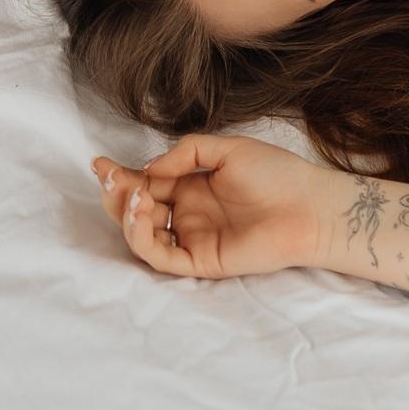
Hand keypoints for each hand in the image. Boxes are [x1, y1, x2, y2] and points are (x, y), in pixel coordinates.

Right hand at [90, 134, 326, 278]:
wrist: (309, 206)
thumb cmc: (277, 174)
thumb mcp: (228, 149)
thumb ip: (187, 153)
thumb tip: (150, 167)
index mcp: (194, 186)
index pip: (149, 182)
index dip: (122, 175)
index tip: (99, 164)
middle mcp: (189, 213)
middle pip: (138, 209)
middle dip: (118, 194)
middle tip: (109, 179)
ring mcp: (193, 238)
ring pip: (143, 234)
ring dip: (128, 214)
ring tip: (134, 193)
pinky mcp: (200, 260)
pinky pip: (160, 255)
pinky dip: (142, 236)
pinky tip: (145, 210)